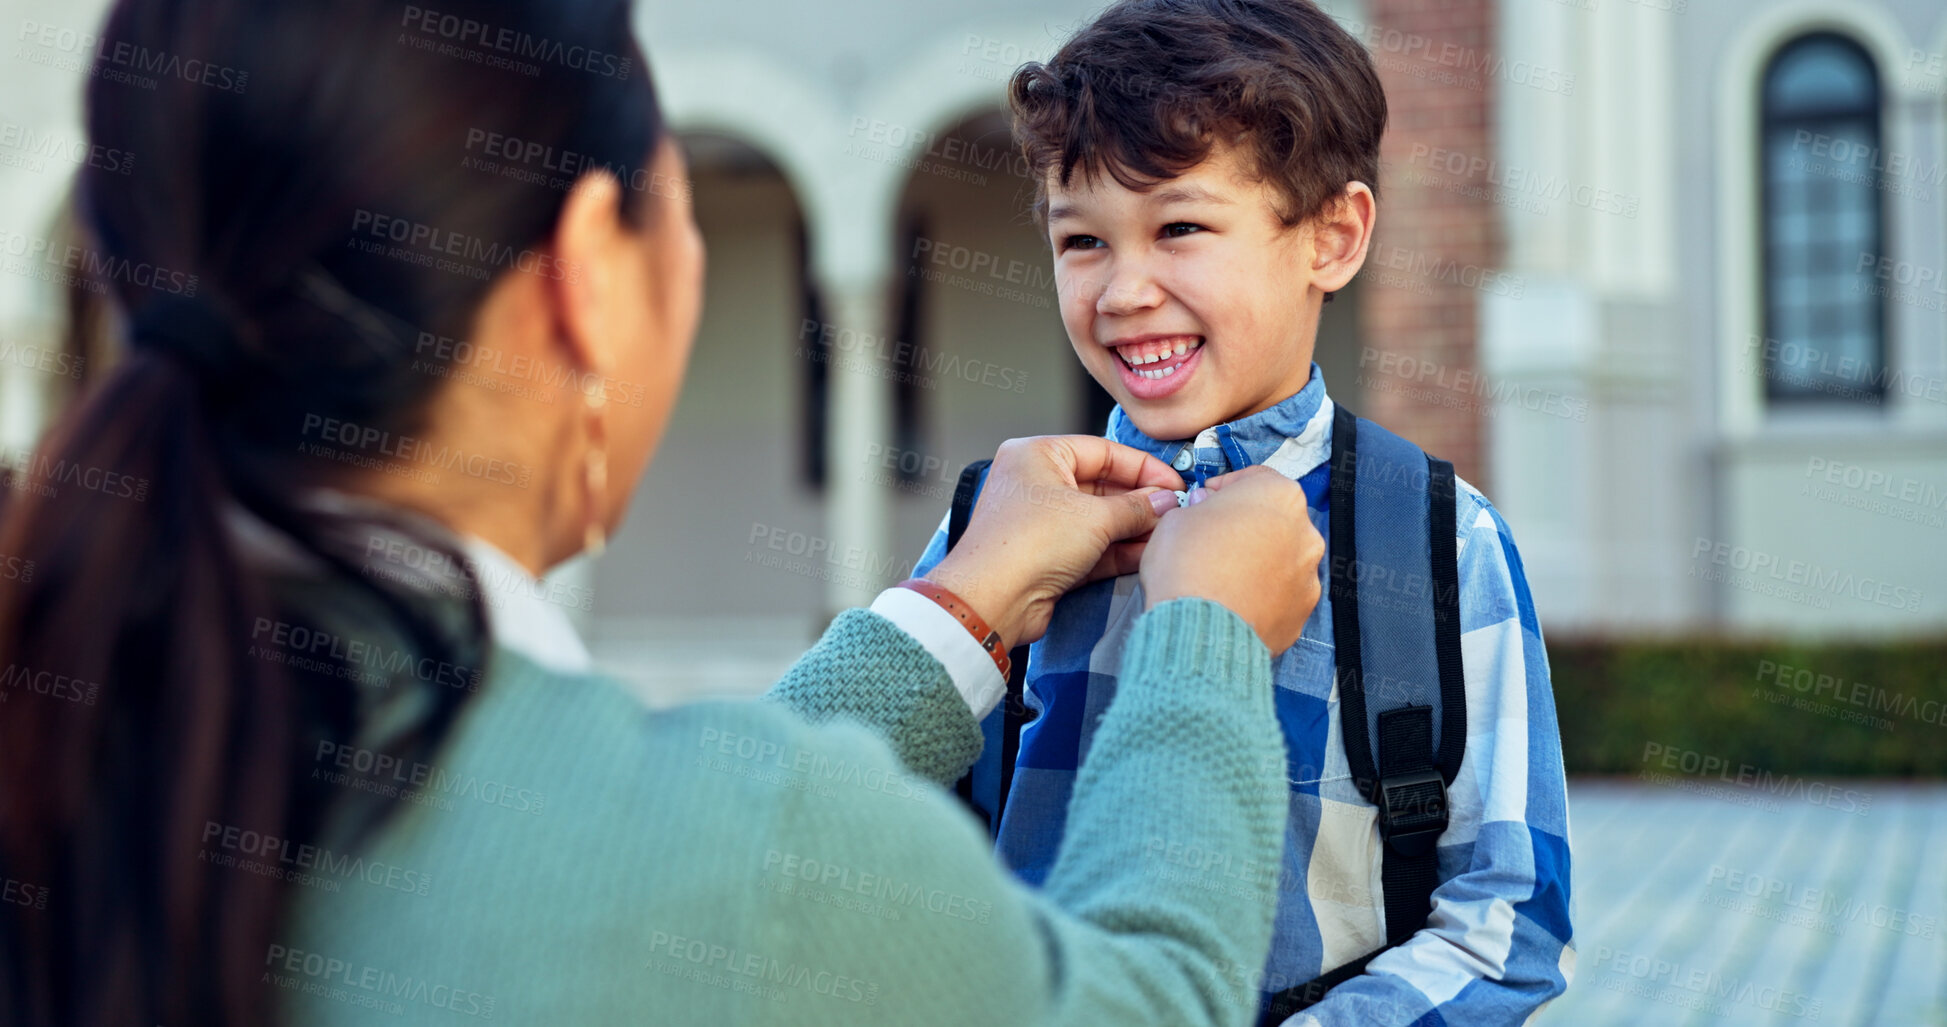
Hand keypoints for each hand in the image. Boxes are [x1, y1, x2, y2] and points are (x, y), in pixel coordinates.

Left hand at [927, 436, 1183, 648]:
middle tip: (1175, 511)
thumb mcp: (1094, 517)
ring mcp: (1042, 522)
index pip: (1102, 451)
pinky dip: (1119, 550)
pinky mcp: (1049, 557)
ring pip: (1099, 519)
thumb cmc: (1027, 544)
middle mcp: (1036, 484)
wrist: (992, 600)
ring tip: (1168, 533)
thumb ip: (1136, 507)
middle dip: (1140, 501)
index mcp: (1038, 455)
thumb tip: (1165, 501)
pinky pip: (1092, 547)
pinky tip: (1149, 553)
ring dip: (1134, 528)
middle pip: (1102, 485)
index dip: (1142, 467)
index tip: (1173, 483)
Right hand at [1139, 466, 1322, 653]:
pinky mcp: (1302, 613)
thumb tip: (1206, 510)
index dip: (1226, 487)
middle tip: (1213, 540)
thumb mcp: (1177, 518)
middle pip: (1274, 521)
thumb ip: (1199, 508)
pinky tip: (1234, 604)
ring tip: (1223, 579)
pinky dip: (1262, 597)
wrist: (1199, 630)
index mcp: (1278, 495)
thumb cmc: (1187, 565)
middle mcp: (1304, 532)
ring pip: (1282, 560)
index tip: (1207, 499)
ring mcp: (1309, 576)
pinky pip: (1281, 597)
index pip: (1255, 478)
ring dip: (1258, 563)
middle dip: (1246, 527)